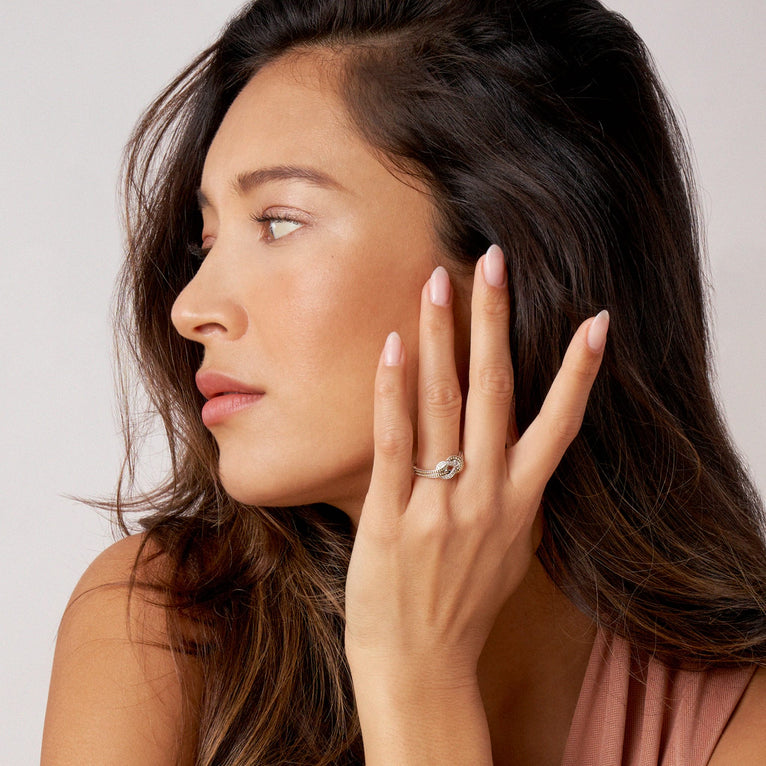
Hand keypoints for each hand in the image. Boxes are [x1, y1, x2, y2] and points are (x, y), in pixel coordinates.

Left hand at [344, 244, 608, 687]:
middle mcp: (488, 495)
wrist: (422, 668)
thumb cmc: (463, 608)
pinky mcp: (393, 517)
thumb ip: (509, 498)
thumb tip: (507, 457)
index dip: (579, 372)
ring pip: (444, 405)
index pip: (559, 425)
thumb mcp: (506, 551)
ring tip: (438, 283)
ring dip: (443, 339)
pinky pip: (395, 443)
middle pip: (497, 392)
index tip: (595, 323)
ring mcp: (441, 504)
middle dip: (496, 322)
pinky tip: (395, 348)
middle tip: (496, 262)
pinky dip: (394, 392)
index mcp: (520, 503)